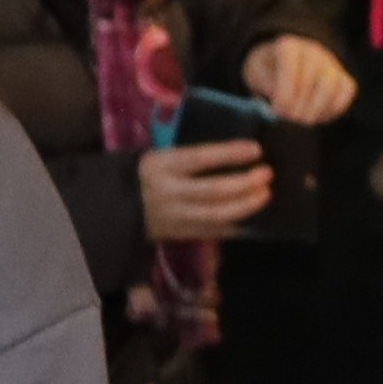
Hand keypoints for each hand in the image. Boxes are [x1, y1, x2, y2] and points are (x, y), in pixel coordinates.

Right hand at [140, 141, 273, 241]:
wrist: (115, 206)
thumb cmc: (146, 174)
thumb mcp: (160, 157)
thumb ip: (191, 157)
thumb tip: (235, 153)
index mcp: (162, 166)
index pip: (200, 158)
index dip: (229, 154)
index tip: (255, 149)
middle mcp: (169, 192)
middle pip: (213, 190)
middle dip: (244, 183)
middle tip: (266, 174)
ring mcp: (175, 217)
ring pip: (215, 215)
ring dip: (245, 206)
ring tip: (264, 195)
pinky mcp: (179, 234)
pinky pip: (212, 232)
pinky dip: (235, 225)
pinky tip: (253, 219)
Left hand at [247, 36, 356, 124]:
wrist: (286, 65)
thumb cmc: (268, 70)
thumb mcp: (255, 72)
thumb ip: (263, 82)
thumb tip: (276, 94)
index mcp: (288, 46)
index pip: (291, 64)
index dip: (284, 90)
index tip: (277, 109)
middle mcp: (313, 51)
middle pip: (311, 79)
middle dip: (297, 106)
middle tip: (286, 119)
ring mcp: (331, 64)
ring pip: (330, 88)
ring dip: (314, 110)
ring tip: (300, 120)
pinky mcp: (344, 78)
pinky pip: (346, 93)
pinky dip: (333, 109)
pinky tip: (317, 115)